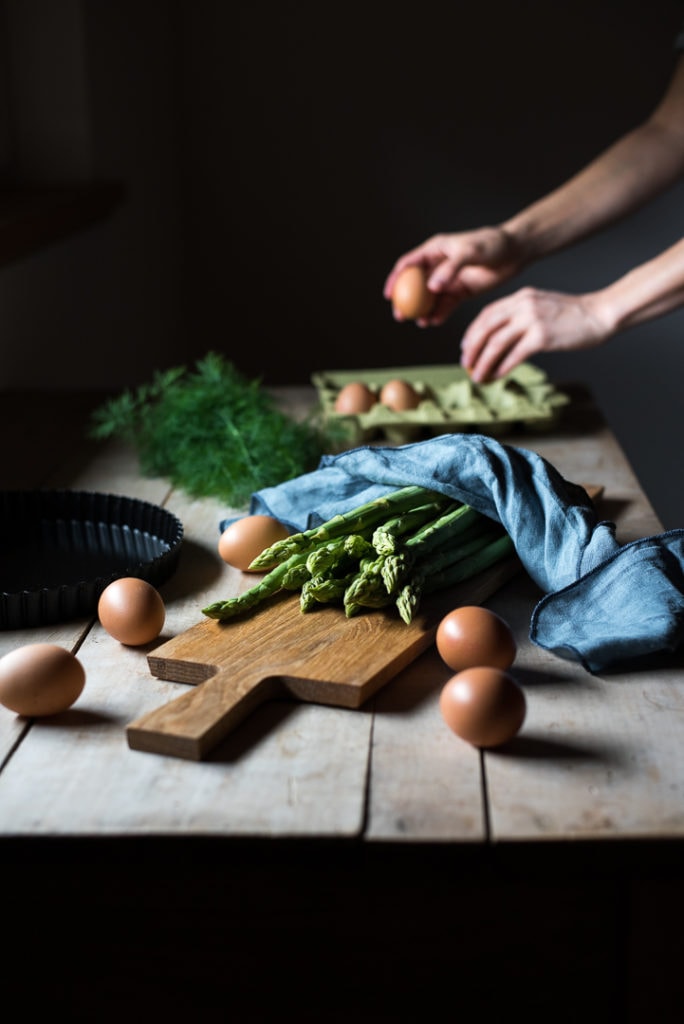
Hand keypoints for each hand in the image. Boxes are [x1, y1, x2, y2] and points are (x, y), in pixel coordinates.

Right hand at [383, 227, 523, 324]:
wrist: (516, 252)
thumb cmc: (493, 244)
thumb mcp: (470, 252)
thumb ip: (450, 269)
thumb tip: (431, 287)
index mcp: (435, 249)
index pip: (408, 264)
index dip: (395, 279)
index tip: (389, 295)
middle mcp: (439, 264)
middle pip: (415, 284)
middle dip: (406, 301)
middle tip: (401, 316)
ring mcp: (450, 279)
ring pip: (430, 298)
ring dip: (423, 310)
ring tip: (421, 322)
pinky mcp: (461, 291)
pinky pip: (446, 305)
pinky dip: (439, 314)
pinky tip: (435, 322)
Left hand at [460, 286, 608, 381]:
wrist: (599, 315)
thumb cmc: (572, 316)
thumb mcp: (541, 307)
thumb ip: (521, 316)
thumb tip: (499, 341)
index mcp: (521, 296)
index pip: (487, 314)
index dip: (472, 332)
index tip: (466, 347)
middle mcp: (523, 305)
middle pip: (486, 328)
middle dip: (472, 348)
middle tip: (466, 364)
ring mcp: (532, 320)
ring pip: (496, 343)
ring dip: (483, 362)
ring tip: (477, 376)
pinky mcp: (542, 336)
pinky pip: (514, 355)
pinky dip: (501, 367)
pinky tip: (496, 376)